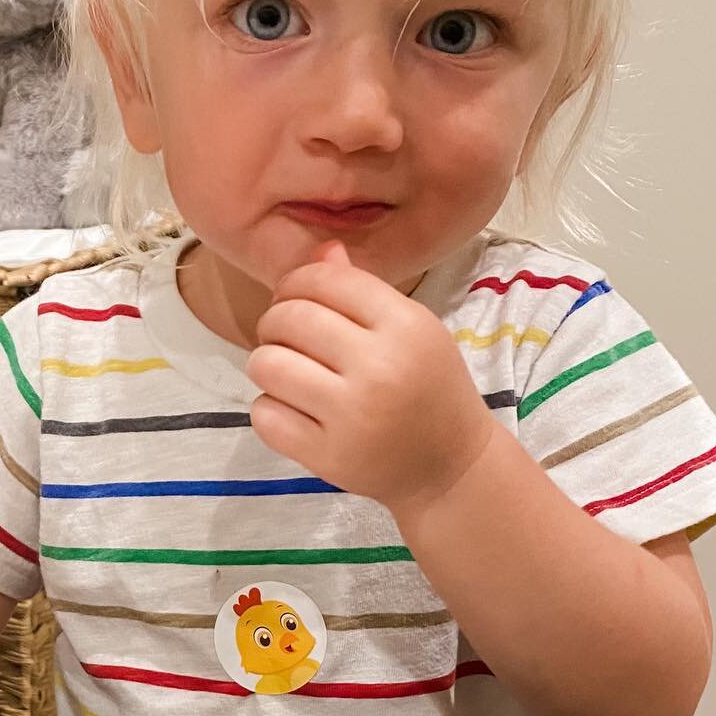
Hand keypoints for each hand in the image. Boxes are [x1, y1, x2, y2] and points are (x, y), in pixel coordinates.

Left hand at [247, 241, 494, 512]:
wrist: (450, 466)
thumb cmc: (426, 386)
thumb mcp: (410, 329)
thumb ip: (361, 289)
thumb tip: (320, 249)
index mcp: (405, 326)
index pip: (325, 280)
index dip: (296, 281)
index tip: (294, 296)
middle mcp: (379, 367)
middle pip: (288, 318)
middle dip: (274, 321)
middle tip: (286, 337)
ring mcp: (351, 415)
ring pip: (266, 364)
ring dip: (267, 363)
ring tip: (288, 371)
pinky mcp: (327, 456)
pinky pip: (264, 414)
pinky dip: (270, 408)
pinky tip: (294, 409)